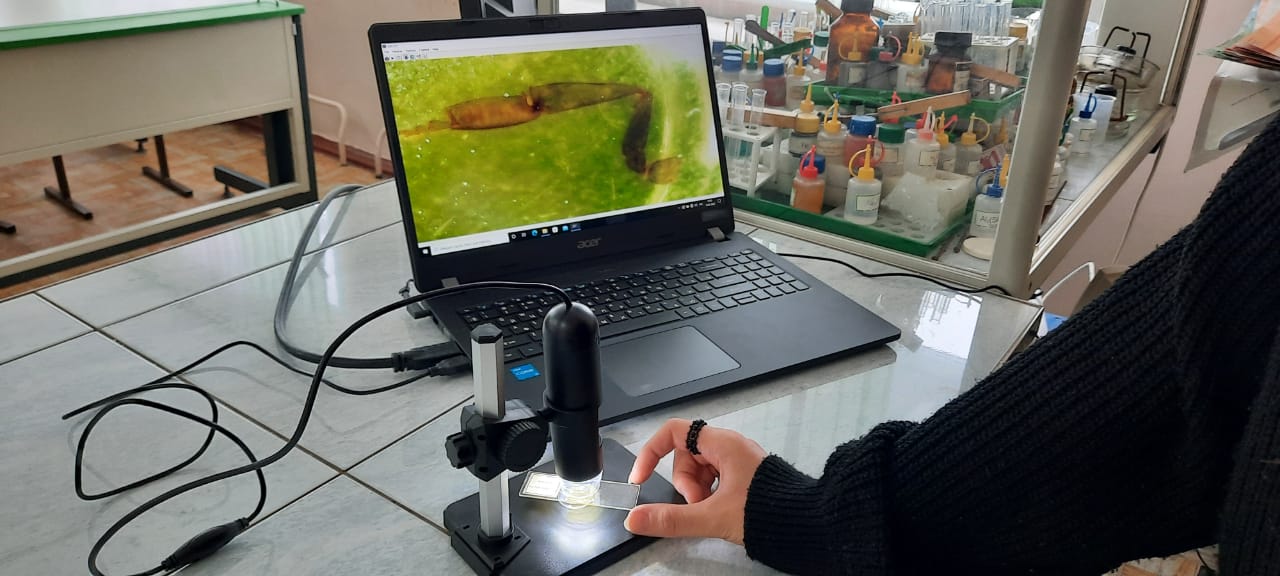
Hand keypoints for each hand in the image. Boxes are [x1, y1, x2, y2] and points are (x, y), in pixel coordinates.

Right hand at [624, 418, 766, 544]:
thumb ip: (672, 518)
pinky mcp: (743, 476)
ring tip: (713, 511)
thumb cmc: (770, 511)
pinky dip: (710, 496)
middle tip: (699, 504)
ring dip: (697, 492)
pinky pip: (714, 480)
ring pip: (699, 471)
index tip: (642, 478)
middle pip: (685, 456)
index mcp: (723, 444)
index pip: (673, 432)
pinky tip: (722, 511)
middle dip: (685, 484)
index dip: (652, 452)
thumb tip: (637, 519)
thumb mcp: (714, 516)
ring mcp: (737, 461)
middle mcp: (730, 447)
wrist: (807, 524)